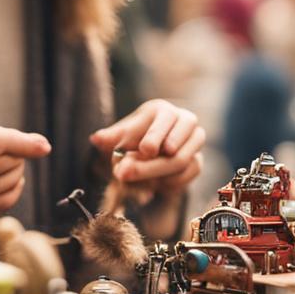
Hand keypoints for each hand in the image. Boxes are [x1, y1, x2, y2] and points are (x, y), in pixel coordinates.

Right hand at [0, 119, 50, 215]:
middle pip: (18, 166)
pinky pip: (0, 206)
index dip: (32, 146)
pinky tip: (2, 186)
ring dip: (9, 176)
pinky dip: (7, 196)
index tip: (41, 147)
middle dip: (12, 158)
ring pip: (12, 185)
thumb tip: (45, 148)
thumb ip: (17, 139)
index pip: (24, 148)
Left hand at [89, 99, 205, 194]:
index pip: (165, 121)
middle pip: (175, 148)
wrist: (151, 151)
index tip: (145, 150)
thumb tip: (96, 139)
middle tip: (127, 175)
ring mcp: (195, 141)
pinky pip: (189, 174)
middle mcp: (186, 121)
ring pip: (184, 162)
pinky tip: (155, 183)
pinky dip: (171, 182)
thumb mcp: (121, 135)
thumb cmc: (135, 137)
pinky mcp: (198, 160)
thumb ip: (111, 138)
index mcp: (164, 110)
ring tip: (138, 181)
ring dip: (158, 175)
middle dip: (151, 166)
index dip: (155, 136)